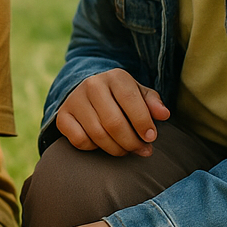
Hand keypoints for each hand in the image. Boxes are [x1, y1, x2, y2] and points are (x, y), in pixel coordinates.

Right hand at [55, 68, 170, 155]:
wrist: (89, 91)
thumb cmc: (121, 97)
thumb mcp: (139, 94)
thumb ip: (153, 103)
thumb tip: (164, 114)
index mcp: (115, 76)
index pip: (130, 101)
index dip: (143, 123)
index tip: (151, 137)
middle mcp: (92, 85)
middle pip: (114, 123)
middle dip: (132, 142)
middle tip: (142, 150)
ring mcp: (75, 100)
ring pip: (98, 134)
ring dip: (116, 149)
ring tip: (126, 150)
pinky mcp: (62, 116)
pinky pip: (80, 140)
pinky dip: (93, 147)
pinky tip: (102, 143)